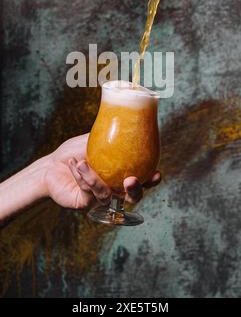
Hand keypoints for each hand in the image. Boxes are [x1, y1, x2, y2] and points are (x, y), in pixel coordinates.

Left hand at [45, 134, 160, 209]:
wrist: (51, 164)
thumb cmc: (74, 152)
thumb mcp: (94, 140)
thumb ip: (111, 133)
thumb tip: (126, 114)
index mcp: (120, 174)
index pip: (143, 180)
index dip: (152, 180)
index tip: (157, 173)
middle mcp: (114, 189)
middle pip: (132, 198)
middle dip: (135, 191)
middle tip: (130, 180)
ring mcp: (99, 198)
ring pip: (106, 195)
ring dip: (95, 179)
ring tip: (83, 163)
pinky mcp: (85, 203)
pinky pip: (88, 191)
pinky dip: (81, 176)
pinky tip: (75, 164)